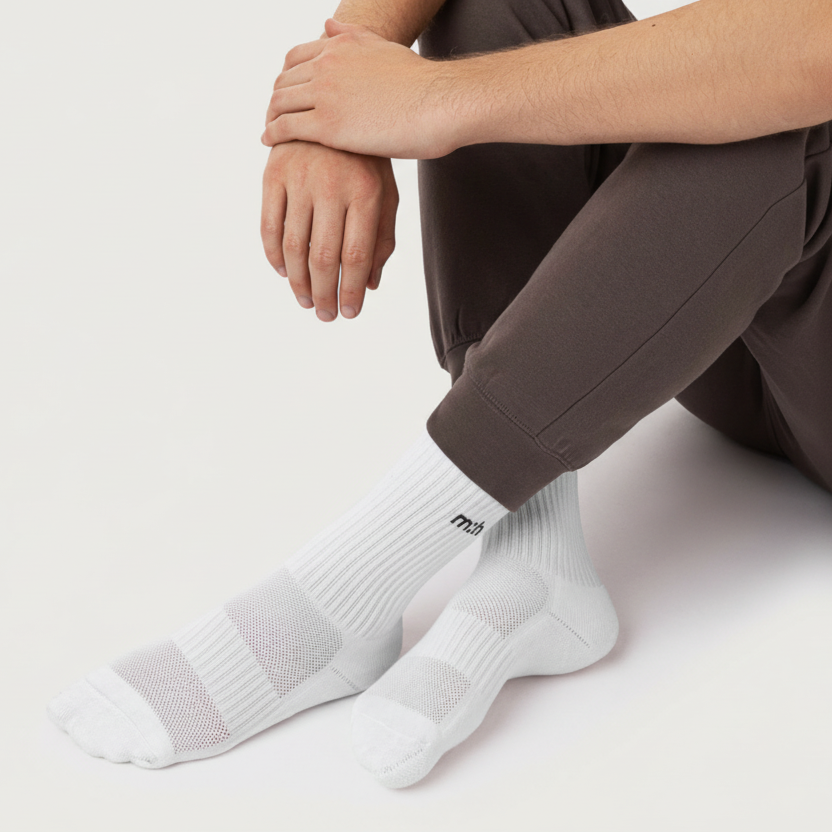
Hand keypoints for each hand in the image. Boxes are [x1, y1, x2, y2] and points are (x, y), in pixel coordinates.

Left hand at [261, 18, 455, 159]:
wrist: (438, 104)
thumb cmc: (420, 84)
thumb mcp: (382, 47)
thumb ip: (352, 35)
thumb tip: (327, 24)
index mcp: (340, 46)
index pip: (296, 58)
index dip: (287, 77)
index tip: (287, 94)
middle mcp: (327, 64)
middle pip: (284, 80)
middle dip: (275, 99)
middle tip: (273, 116)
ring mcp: (325, 94)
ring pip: (281, 102)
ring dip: (270, 116)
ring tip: (269, 130)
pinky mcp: (328, 126)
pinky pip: (286, 127)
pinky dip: (272, 133)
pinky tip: (267, 142)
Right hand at [261, 140, 397, 320]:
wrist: (333, 102)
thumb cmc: (365, 159)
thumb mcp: (385, 193)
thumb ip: (382, 239)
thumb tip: (369, 285)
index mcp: (367, 192)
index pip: (356, 256)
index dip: (351, 290)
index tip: (349, 312)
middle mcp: (332, 185)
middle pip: (323, 257)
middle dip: (324, 294)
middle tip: (326, 316)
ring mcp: (300, 178)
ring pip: (294, 247)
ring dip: (298, 282)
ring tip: (307, 300)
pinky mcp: (274, 173)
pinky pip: (268, 226)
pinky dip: (274, 255)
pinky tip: (284, 272)